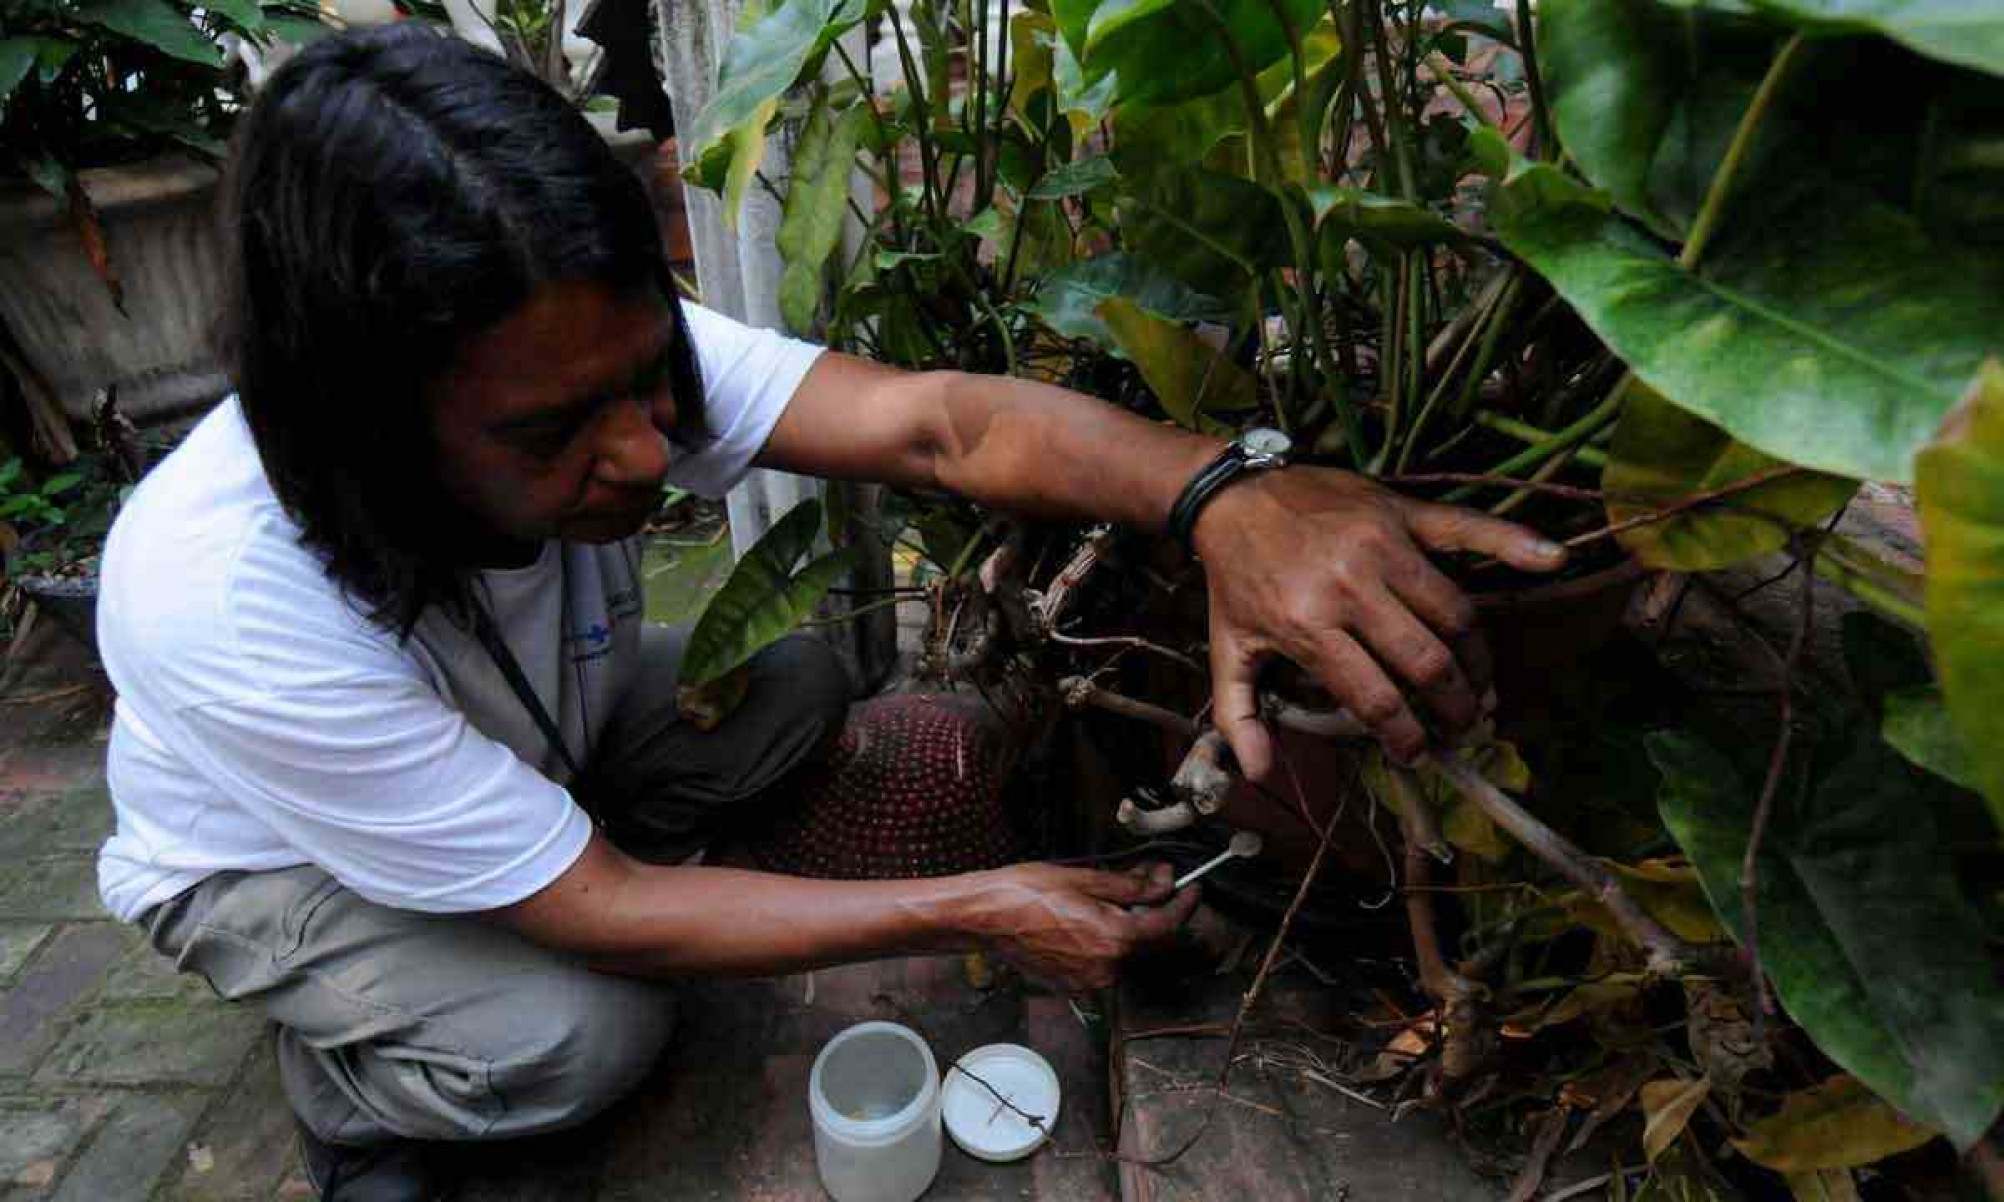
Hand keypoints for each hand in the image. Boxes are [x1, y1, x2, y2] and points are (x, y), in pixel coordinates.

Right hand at [961, 862, 1199, 991]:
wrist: (985, 918)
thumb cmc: (1027, 892)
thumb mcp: (1084, 878)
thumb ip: (1130, 885)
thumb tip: (1164, 881)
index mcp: (1114, 940)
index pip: (1167, 925)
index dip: (1185, 904)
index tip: (1193, 887)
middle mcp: (1107, 969)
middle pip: (1148, 941)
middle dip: (1155, 911)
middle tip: (1151, 880)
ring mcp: (1089, 982)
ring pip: (1126, 953)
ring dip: (1130, 928)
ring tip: (1114, 899)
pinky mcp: (1074, 986)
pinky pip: (1104, 964)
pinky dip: (1107, 943)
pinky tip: (1091, 920)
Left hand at [1194, 467, 1565, 773]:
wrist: (1232, 495)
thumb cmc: (1235, 577)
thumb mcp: (1228, 647)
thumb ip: (1239, 714)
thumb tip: (1258, 772)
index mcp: (1307, 624)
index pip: (1376, 698)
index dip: (1406, 737)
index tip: (1417, 754)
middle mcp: (1350, 586)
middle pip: (1426, 662)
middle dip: (1453, 708)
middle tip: (1462, 727)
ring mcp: (1382, 545)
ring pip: (1455, 614)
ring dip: (1477, 658)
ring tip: (1480, 687)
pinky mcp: (1402, 511)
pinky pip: (1467, 528)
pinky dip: (1514, 541)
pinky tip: (1552, 558)